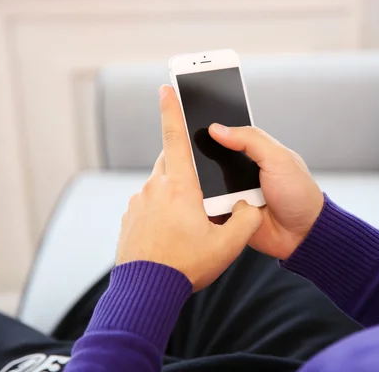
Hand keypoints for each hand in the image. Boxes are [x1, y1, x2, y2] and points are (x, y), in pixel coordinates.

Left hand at [116, 86, 262, 290]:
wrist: (145, 292)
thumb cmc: (187, 265)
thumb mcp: (228, 246)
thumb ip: (246, 220)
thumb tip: (249, 205)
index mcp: (179, 186)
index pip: (175, 138)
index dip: (173, 110)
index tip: (167, 87)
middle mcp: (155, 188)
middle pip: (170, 161)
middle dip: (186, 163)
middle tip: (202, 185)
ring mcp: (138, 203)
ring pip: (160, 184)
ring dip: (175, 191)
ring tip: (189, 220)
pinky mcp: (129, 219)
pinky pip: (149, 203)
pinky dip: (161, 209)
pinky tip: (171, 233)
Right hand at [209, 124, 323, 259]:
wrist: (303, 235)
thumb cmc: (300, 196)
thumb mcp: (278, 158)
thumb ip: (250, 139)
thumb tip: (218, 129)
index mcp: (255, 156)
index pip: (226, 140)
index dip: (211, 137)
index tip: (196, 135)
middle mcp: (242, 175)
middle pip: (211, 165)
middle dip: (204, 167)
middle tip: (197, 168)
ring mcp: (235, 197)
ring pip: (207, 189)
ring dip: (207, 191)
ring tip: (208, 192)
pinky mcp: (230, 218)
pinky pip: (210, 212)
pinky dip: (207, 211)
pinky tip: (206, 208)